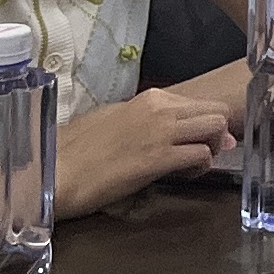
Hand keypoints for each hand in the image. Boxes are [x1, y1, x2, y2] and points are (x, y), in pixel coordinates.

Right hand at [56, 84, 236, 211]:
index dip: (205, 123)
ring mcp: (161, 132)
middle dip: (217, 133)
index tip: (200, 139)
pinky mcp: (159, 158)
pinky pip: (201, 155)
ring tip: (193, 164)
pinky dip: (201, 167)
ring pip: (216, 127)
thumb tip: (162, 125)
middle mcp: (160, 108)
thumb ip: (143, 118)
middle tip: (203, 152)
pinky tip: (184, 176)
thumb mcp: (113, 118)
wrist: (56, 170)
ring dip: (213, 148)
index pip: (199, 102)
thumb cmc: (76, 148)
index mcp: (151, 97)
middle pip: (216, 111)